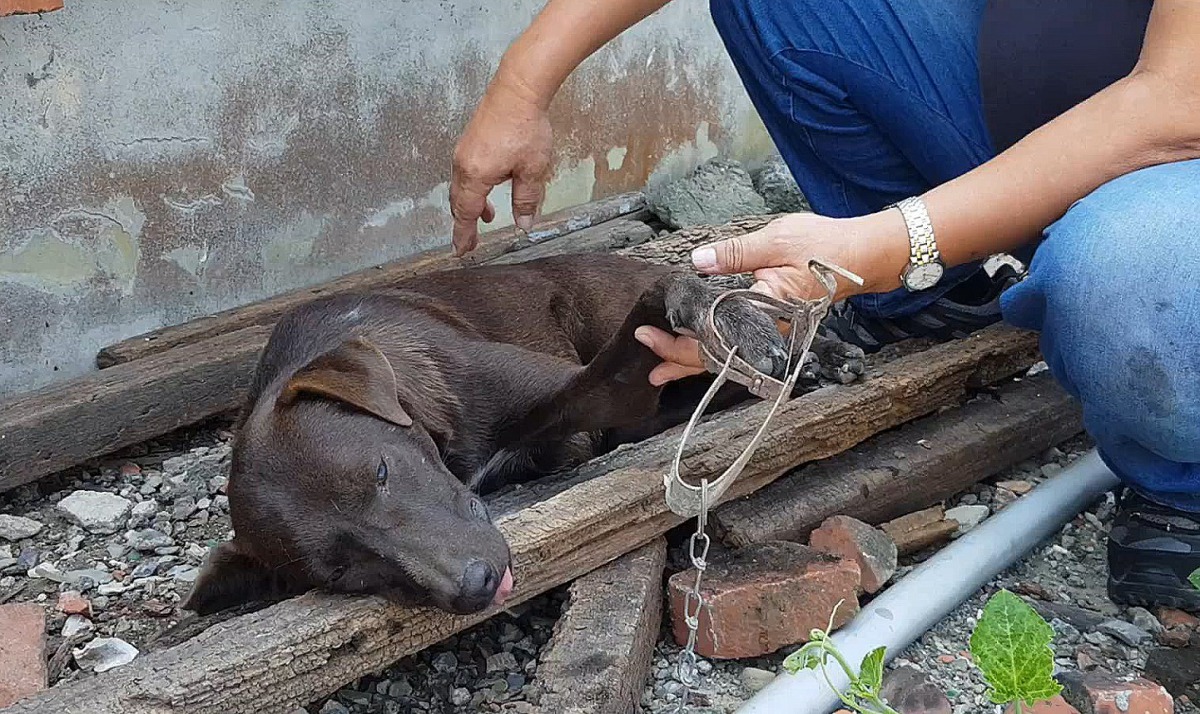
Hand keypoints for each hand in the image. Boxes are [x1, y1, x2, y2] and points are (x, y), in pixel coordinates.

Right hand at [450, 76, 553, 254]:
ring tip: (487, 216)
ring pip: (461, 188)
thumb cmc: (525, 127)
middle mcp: (463, 165)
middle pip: (459, 203)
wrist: (517, 89)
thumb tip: (523, 224)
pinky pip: (466, 173)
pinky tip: (489, 188)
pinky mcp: (470, 142)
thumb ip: (526, 200)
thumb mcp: (532, 170)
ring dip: (471, 205)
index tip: (460, 251)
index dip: (463, 235)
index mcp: (476, 176)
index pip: (466, 214)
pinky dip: (473, 188)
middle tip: (470, 242)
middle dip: (464, 224)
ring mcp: (464, 152)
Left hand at [637, 211, 908, 383]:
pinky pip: (736, 348)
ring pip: (725, 357)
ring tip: (660, 371)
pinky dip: (712, 352)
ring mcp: (771, 334)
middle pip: (715, 356)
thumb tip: (697, 261)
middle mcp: (767, 332)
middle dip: (676, 358)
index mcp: (764, 312)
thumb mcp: (776, 240)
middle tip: (645, 358)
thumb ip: (735, 253)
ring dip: (691, 362)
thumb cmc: (823, 246)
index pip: (710, 337)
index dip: (676, 341)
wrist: (864, 256)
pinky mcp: (773, 329)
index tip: (647, 333)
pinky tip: (695, 353)